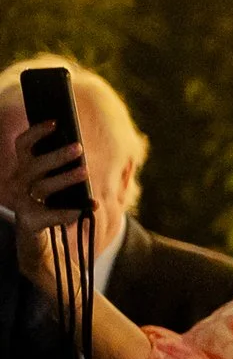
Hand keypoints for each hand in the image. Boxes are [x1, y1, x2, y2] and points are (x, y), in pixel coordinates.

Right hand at [4, 124, 87, 283]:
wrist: (36, 236)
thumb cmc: (49, 202)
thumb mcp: (53, 181)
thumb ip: (60, 166)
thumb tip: (78, 146)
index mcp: (23, 168)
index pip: (23, 145)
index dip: (36, 132)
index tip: (56, 122)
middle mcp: (18, 183)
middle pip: (34, 165)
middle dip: (57, 155)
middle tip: (79, 147)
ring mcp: (21, 203)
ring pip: (42, 187)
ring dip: (64, 178)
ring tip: (84, 172)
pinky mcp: (30, 221)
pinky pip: (50, 215)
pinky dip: (69, 211)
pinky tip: (89, 205)